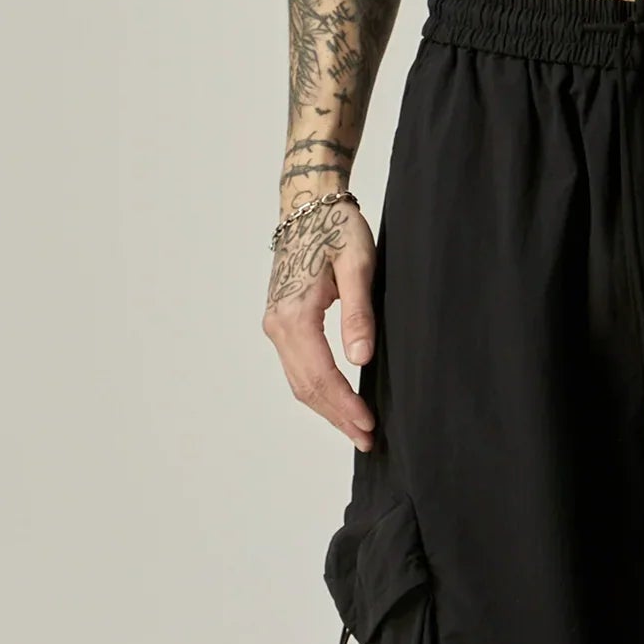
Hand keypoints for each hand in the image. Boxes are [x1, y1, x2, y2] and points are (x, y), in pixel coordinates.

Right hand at [262, 199, 377, 450]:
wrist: (308, 203)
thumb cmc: (336, 228)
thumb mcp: (359, 266)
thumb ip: (359, 314)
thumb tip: (360, 359)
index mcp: (294, 314)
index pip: (320, 374)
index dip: (345, 404)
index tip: (368, 424)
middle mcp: (277, 324)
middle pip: (306, 386)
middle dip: (337, 416)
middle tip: (367, 439)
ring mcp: (275, 324)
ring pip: (299, 381)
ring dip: (327, 408)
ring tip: (356, 429)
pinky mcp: (281, 322)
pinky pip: (297, 367)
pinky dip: (318, 390)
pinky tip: (338, 402)